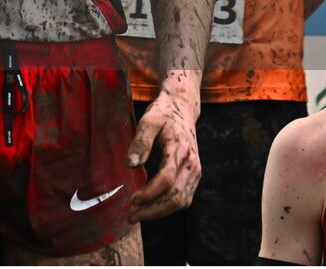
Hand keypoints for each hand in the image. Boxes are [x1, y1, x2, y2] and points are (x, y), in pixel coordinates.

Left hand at [126, 90, 200, 221]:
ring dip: (160, 211)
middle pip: (176, 197)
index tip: (132, 199)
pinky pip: (184, 198)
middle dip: (153, 210)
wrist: (182, 108)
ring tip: (138, 215)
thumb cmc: (162, 114)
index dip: (150, 193)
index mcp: (180, 150)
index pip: (167, 179)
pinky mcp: (194, 176)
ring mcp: (195, 172)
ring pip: (182, 201)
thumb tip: (130, 165)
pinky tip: (152, 207)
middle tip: (131, 216)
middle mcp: (192, 164)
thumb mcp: (148, 121)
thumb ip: (140, 142)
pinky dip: (168, 206)